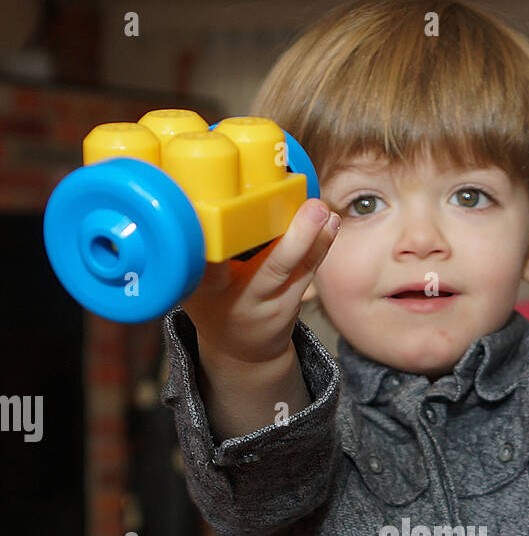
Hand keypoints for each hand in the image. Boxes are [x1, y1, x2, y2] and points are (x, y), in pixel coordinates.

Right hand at [181, 199, 340, 364]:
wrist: (240, 349)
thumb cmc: (211, 301)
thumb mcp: (191, 279)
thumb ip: (195, 244)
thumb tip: (191, 186)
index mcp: (205, 289)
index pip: (211, 266)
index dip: (221, 242)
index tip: (232, 215)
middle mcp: (240, 299)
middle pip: (271, 269)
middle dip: (294, 240)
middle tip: (314, 208)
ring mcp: (270, 305)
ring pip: (296, 269)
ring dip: (315, 239)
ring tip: (324, 211)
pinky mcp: (291, 304)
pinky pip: (307, 273)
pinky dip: (320, 246)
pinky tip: (330, 224)